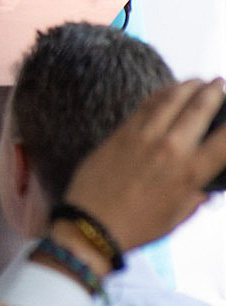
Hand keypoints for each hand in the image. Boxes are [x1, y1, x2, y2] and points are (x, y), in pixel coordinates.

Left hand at [59, 78, 225, 250]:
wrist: (92, 222)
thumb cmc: (139, 226)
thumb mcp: (178, 217)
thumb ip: (196, 197)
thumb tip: (205, 188)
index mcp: (189, 174)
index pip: (224, 142)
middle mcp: (170, 150)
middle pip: (198, 110)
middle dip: (214, 92)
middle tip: (221, 82)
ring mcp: (143, 137)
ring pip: (171, 100)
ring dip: (188, 86)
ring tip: (199, 79)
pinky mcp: (121, 133)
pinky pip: (145, 105)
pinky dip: (161, 93)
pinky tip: (169, 89)